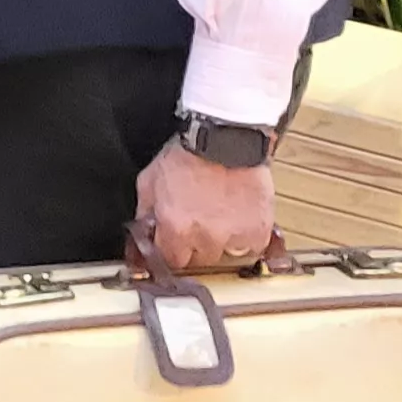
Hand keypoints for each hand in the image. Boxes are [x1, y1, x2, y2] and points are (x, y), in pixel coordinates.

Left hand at [137, 143, 276, 272]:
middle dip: (197, 245)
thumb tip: (143, 233)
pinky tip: (240, 217)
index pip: (172, 262)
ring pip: (227, 255)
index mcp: (175, 227)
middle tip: (199, 222)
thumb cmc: (188, 155)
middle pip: (200, 260)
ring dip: (223, 242)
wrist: (225, 140)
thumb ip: (145, 212)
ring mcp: (234, 236)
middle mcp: (205, 236)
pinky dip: (247, 237)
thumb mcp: (149, 180)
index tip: (175, 244)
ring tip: (221, 216)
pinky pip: (252, 247)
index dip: (172, 252)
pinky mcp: (259, 230)